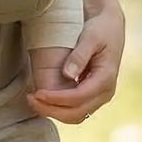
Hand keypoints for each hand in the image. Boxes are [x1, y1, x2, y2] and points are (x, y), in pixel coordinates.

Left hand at [26, 4, 125, 124]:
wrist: (110, 26)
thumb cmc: (100, 28)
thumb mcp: (91, 36)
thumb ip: (80, 55)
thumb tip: (67, 74)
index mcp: (106, 79)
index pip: (79, 98)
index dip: (56, 99)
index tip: (37, 93)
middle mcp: (105, 92)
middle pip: (77, 113)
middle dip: (51, 110)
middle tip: (30, 99)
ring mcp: (100, 96)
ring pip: (76, 116)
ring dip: (54, 112)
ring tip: (33, 100)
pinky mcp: (92, 94)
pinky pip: (75, 109)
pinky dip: (59, 108)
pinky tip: (43, 99)